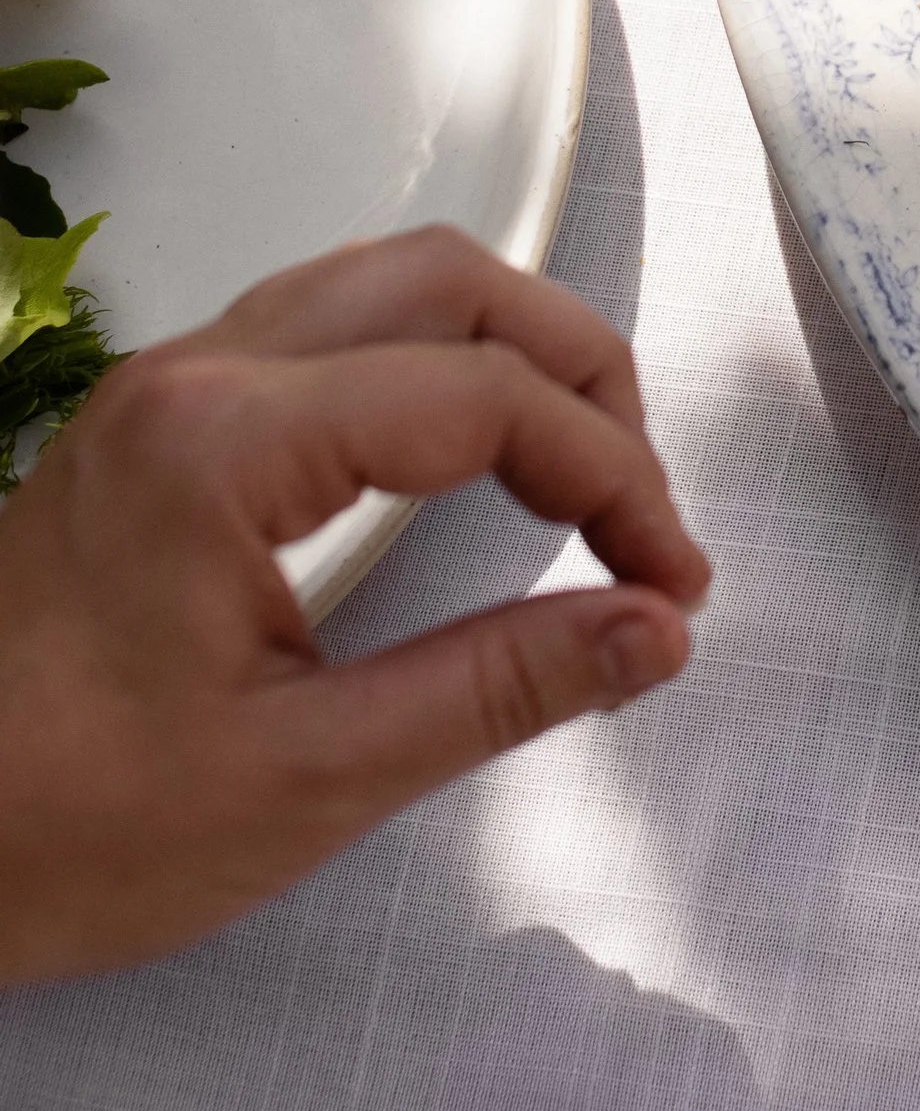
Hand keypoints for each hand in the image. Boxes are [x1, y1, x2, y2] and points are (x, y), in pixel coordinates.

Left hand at [0, 226, 709, 982]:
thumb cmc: (58, 829)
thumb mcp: (302, 784)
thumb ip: (496, 690)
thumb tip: (651, 630)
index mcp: (227, 443)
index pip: (483, 395)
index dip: (611, 476)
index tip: (668, 583)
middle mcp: (197, 376)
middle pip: (448, 281)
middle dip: (579, 372)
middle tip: (641, 507)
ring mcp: (171, 388)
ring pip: (388, 284)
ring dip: (509, 352)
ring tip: (582, 473)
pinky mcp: (159, 425)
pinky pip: (330, 330)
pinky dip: (436, 366)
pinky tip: (473, 459)